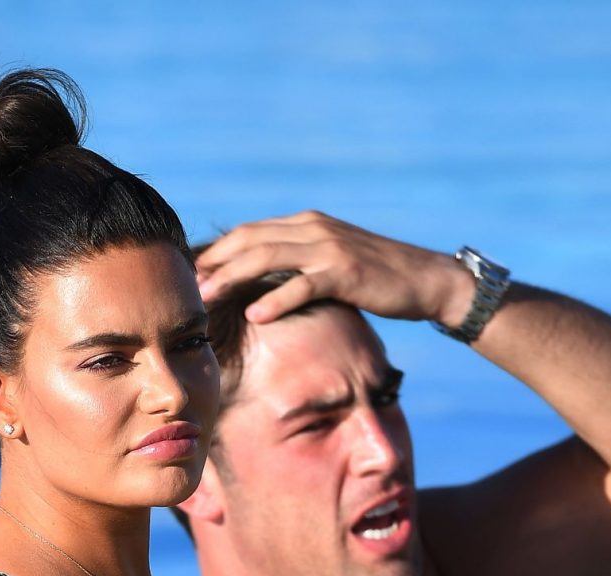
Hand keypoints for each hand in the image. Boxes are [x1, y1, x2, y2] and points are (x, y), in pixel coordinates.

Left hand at [195, 211, 473, 327]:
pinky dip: (276, 300)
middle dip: (214, 263)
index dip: (217, 251)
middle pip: (249, 241)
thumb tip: (261, 284)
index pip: (249, 232)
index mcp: (306, 224)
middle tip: (186, 287)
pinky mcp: (345, 274)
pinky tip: (255, 315)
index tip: (190, 273)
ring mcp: (329, 249)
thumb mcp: (330, 265)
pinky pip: (303, 286)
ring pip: (267, 258)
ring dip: (232, 278)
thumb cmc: (376, 279)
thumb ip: (298, 265)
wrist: (425, 280)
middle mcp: (313, 229)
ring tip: (206, 298)